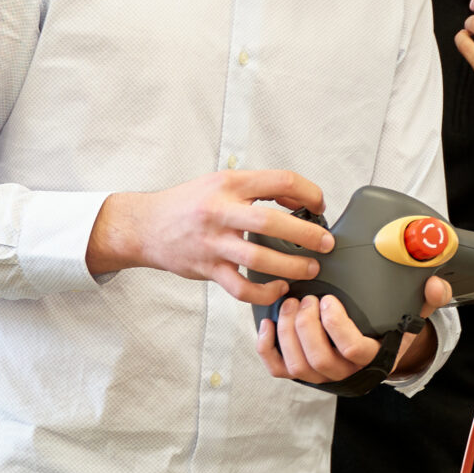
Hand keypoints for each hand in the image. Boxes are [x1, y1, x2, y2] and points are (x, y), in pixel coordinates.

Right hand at [87, 170, 330, 303]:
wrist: (146, 226)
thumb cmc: (189, 203)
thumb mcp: (221, 182)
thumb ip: (257, 188)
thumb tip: (298, 199)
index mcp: (229, 184)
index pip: (280, 180)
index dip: (308, 192)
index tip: (319, 205)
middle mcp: (220, 211)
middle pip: (271, 222)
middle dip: (307, 235)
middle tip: (326, 243)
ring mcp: (213, 243)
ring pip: (259, 259)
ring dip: (292, 266)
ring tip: (310, 268)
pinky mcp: (207, 269)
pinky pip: (241, 288)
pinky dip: (265, 292)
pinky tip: (279, 289)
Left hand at [258, 276, 454, 384]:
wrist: (378, 344)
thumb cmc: (392, 325)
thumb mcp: (415, 310)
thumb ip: (430, 297)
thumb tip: (435, 285)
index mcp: (374, 357)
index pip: (353, 351)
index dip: (336, 326)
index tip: (329, 299)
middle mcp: (346, 372)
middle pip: (319, 360)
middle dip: (306, 326)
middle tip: (306, 298)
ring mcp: (322, 376)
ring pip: (298, 366)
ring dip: (287, 333)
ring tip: (290, 303)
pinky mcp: (301, 373)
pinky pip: (279, 369)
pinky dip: (268, 348)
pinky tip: (268, 322)